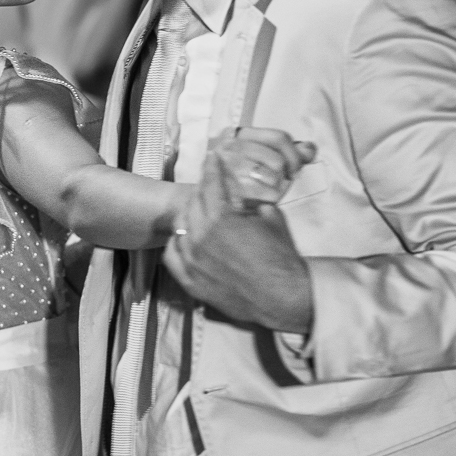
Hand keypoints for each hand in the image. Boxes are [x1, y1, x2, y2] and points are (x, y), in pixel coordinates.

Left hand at [166, 150, 313, 332]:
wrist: (284, 297)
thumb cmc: (282, 257)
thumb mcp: (272, 217)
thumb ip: (251, 202)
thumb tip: (243, 195)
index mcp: (221, 219)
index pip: (210, 185)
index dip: (212, 168)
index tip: (212, 158)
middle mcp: (201, 237)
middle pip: (192, 204)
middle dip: (202, 192)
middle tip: (210, 189)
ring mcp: (193, 261)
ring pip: (180, 228)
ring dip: (190, 217)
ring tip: (200, 214)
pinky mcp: (191, 282)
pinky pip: (172, 255)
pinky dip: (178, 243)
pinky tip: (186, 239)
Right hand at [207, 126, 316, 209]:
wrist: (213, 199)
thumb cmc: (244, 176)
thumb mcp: (265, 158)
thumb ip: (290, 152)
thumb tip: (310, 149)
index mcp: (240, 133)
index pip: (279, 138)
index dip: (294, 155)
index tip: (295, 169)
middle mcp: (232, 146)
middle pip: (277, 160)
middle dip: (283, 175)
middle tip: (276, 182)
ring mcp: (228, 166)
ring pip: (273, 177)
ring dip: (276, 188)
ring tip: (265, 190)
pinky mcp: (230, 187)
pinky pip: (265, 193)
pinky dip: (268, 199)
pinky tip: (260, 199)